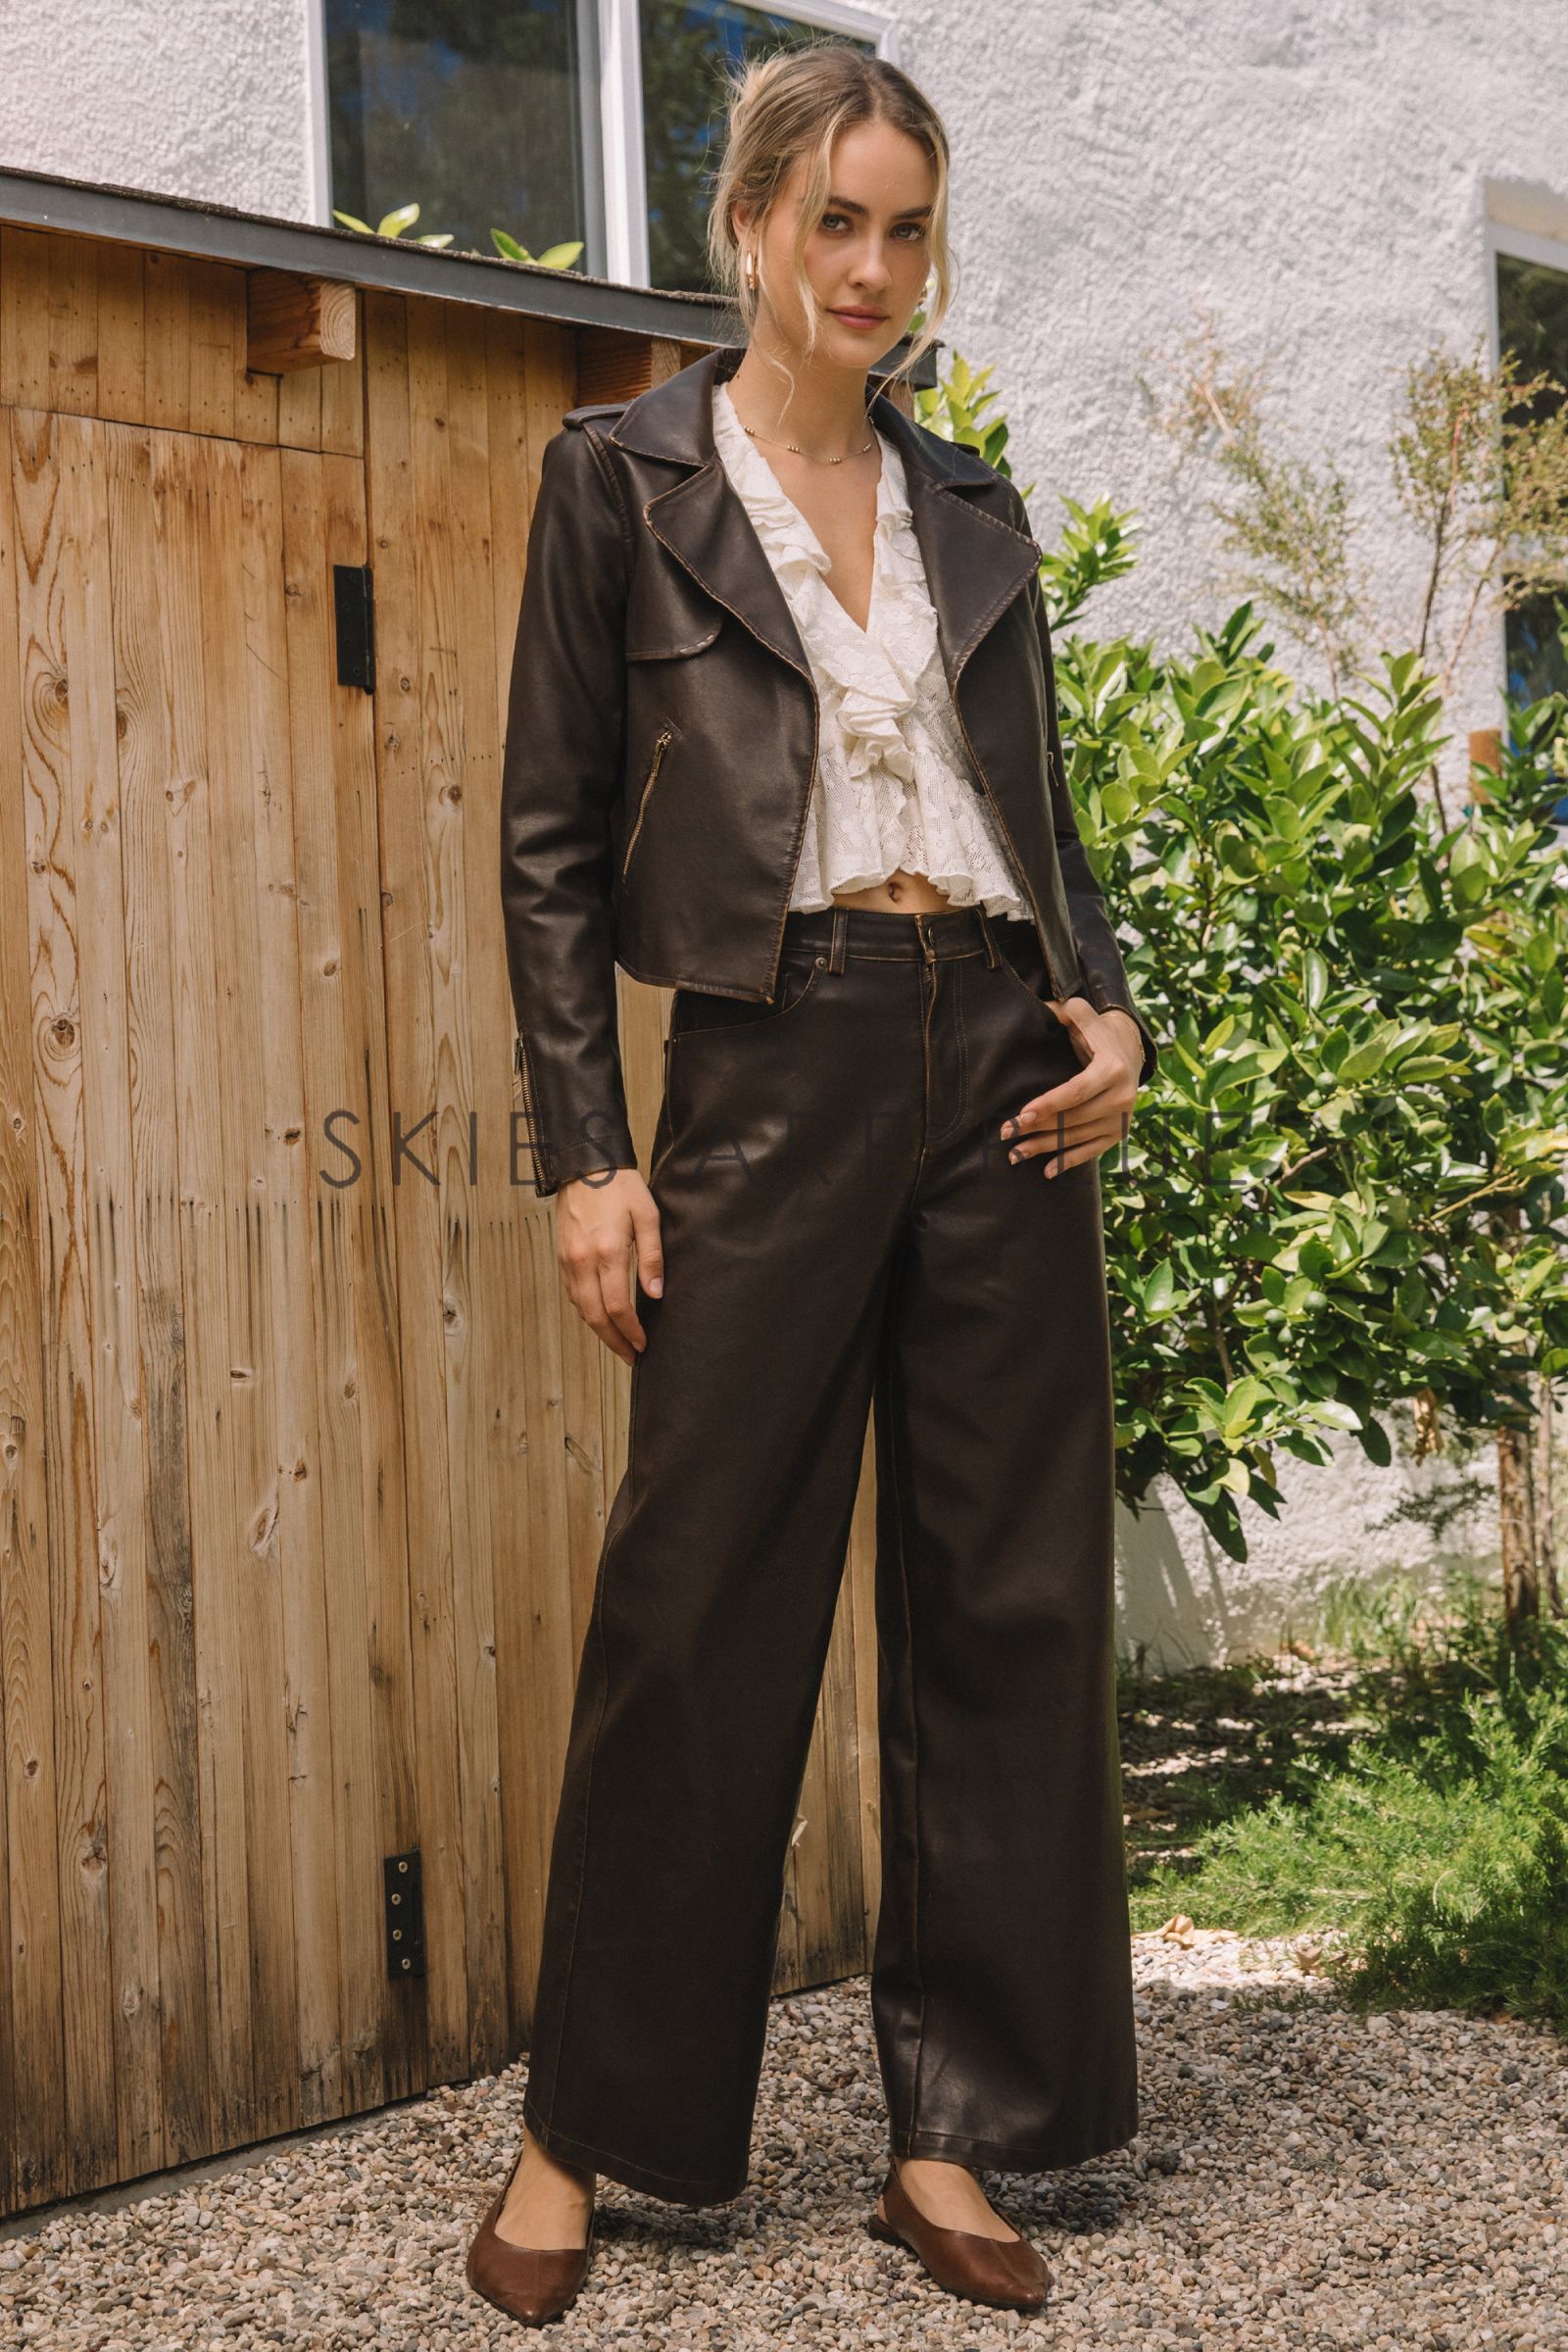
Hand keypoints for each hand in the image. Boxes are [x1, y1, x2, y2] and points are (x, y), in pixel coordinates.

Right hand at [555, 1166, 664, 1365]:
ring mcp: (568, 1260)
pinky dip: (586, 1311)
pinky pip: (572, 1293)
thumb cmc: (620, 1187)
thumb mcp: (647, 1216)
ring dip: (599, 1329)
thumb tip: (655, 1295)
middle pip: (595, 1316)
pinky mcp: (561, 1256)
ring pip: (580, 1308)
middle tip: (630, 1357)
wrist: (584, 1165)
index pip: (618, 1306)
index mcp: (607, 1252)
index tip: (643, 1345)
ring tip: (618, 1342)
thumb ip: (652, 1257)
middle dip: (613, 1341)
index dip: (631, 1331)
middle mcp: (582, 1261)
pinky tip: (600, 1316)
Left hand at [999, 997, 1142, 1177]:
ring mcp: (1121, 1118)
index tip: (1020, 1115)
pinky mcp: (1118, 1133)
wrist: (1132, 1052)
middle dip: (1037, 1128)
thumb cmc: (1098, 1033)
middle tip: (1006, 1134)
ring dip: (1044, 1148)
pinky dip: (1069, 1161)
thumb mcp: (1084, 1015)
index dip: (1048, 1105)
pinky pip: (1092, 1152)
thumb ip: (1065, 1011)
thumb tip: (1040, 1010)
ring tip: (1014, 1155)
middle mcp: (1122, 1097)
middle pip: (1072, 1118)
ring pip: (1077, 1137)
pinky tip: (1046, 1171)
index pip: (1075, 1092)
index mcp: (1112, 1069)